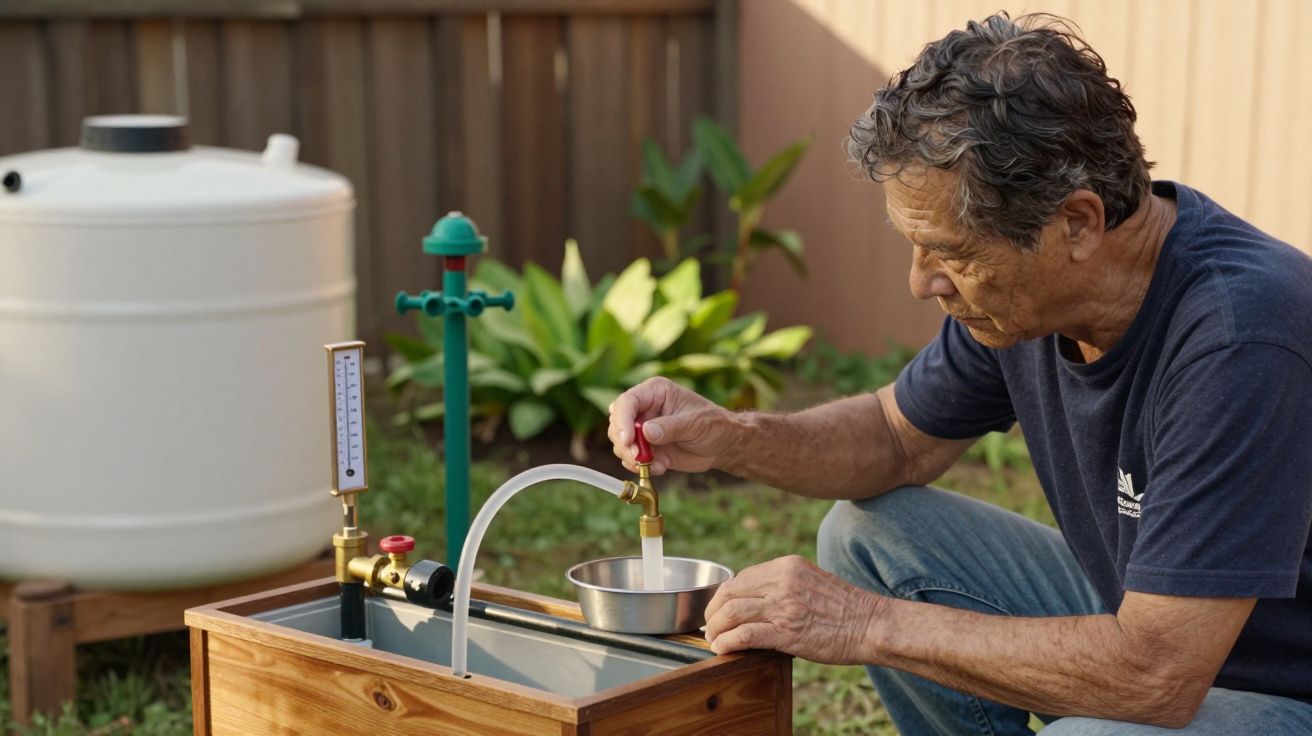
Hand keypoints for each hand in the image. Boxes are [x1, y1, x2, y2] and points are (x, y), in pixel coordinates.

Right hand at [607, 377, 738, 474]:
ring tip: (654, 464)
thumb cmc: (714, 424)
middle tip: (639, 458)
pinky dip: (640, 467)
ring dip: (631, 457)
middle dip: (624, 443)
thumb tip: (646, 432)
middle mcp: (644, 408)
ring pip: (620, 443)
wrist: (723, 445)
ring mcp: (643, 429)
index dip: (623, 420)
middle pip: (617, 423)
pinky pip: (631, 458)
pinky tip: (661, 468)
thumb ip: (671, 427)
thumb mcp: (696, 423)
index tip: (628, 440)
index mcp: (655, 392)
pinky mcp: (646, 448)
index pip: (628, 402)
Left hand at [704, 555, 881, 663]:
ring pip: (732, 612)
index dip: (724, 595)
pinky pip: (745, 634)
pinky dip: (727, 641)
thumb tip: (756, 599)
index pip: (741, 577)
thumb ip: (784, 584)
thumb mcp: (811, 580)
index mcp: (787, 566)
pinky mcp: (787, 632)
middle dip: (713, 611)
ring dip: (715, 627)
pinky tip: (722, 648)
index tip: (719, 609)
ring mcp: (784, 606)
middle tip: (710, 626)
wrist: (871, 624)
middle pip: (729, 592)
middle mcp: (782, 581)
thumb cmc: (845, 607)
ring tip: (713, 639)